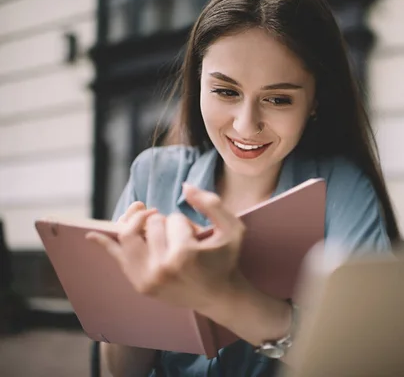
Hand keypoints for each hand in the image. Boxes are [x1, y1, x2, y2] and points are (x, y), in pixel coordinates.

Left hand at [86, 183, 246, 312]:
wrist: (221, 297)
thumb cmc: (226, 260)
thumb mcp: (232, 228)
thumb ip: (211, 203)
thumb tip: (184, 186)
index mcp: (184, 254)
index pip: (175, 219)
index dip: (189, 224)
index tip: (199, 239)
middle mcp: (162, 267)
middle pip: (153, 224)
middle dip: (168, 224)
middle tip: (184, 239)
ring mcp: (147, 278)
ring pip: (131, 234)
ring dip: (141, 224)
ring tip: (152, 223)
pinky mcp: (140, 284)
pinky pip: (116, 256)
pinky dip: (103, 243)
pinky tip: (91, 234)